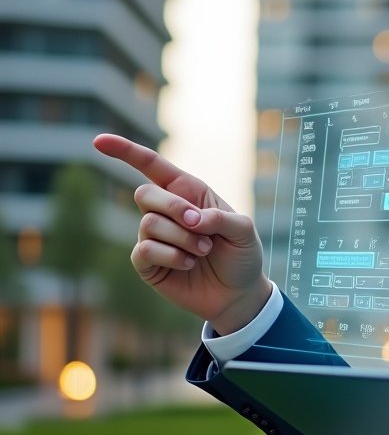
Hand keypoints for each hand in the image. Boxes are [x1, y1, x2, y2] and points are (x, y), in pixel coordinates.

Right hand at [93, 134, 272, 332]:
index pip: (152, 166)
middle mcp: (167, 211)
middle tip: (200, 225)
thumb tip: (192, 218)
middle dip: (173, 208)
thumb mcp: (243, 231)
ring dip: (182, 238)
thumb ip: (220, 218)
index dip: (125, 151)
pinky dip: (171, 256)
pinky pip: (145, 250)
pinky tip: (188, 264)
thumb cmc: (242, 255)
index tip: (99, 141)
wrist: (238, 293)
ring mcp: (154, 237)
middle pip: (144, 194)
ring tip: (203, 250)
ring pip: (149, 224)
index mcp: (189, 192)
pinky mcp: (148, 264)